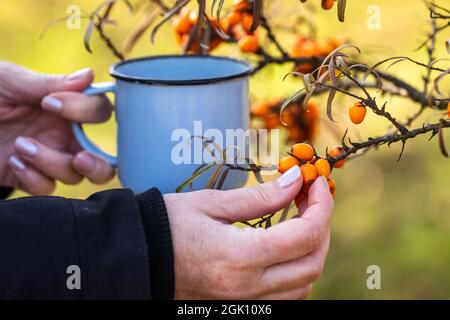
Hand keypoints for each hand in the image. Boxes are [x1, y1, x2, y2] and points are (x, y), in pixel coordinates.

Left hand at [0, 62, 114, 194]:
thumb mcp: (10, 81)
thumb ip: (51, 83)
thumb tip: (91, 75)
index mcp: (63, 106)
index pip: (99, 111)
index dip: (87, 110)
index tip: (51, 103)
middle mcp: (61, 133)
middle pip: (103, 158)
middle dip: (99, 162)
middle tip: (79, 157)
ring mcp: (47, 156)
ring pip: (75, 174)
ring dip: (52, 163)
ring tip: (21, 146)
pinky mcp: (27, 176)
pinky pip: (47, 188)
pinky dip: (34, 177)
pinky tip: (13, 161)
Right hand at [165, 166, 333, 299]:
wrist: (138, 259)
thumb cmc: (167, 225)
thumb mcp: (212, 203)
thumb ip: (260, 196)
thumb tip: (295, 181)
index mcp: (240, 257)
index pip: (305, 235)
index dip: (321, 205)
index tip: (315, 182)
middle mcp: (247, 289)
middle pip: (312, 263)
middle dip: (321, 226)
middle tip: (309, 197)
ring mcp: (244, 304)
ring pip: (304, 285)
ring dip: (312, 251)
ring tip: (300, 220)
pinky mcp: (239, 308)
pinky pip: (286, 298)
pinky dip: (296, 272)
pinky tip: (285, 249)